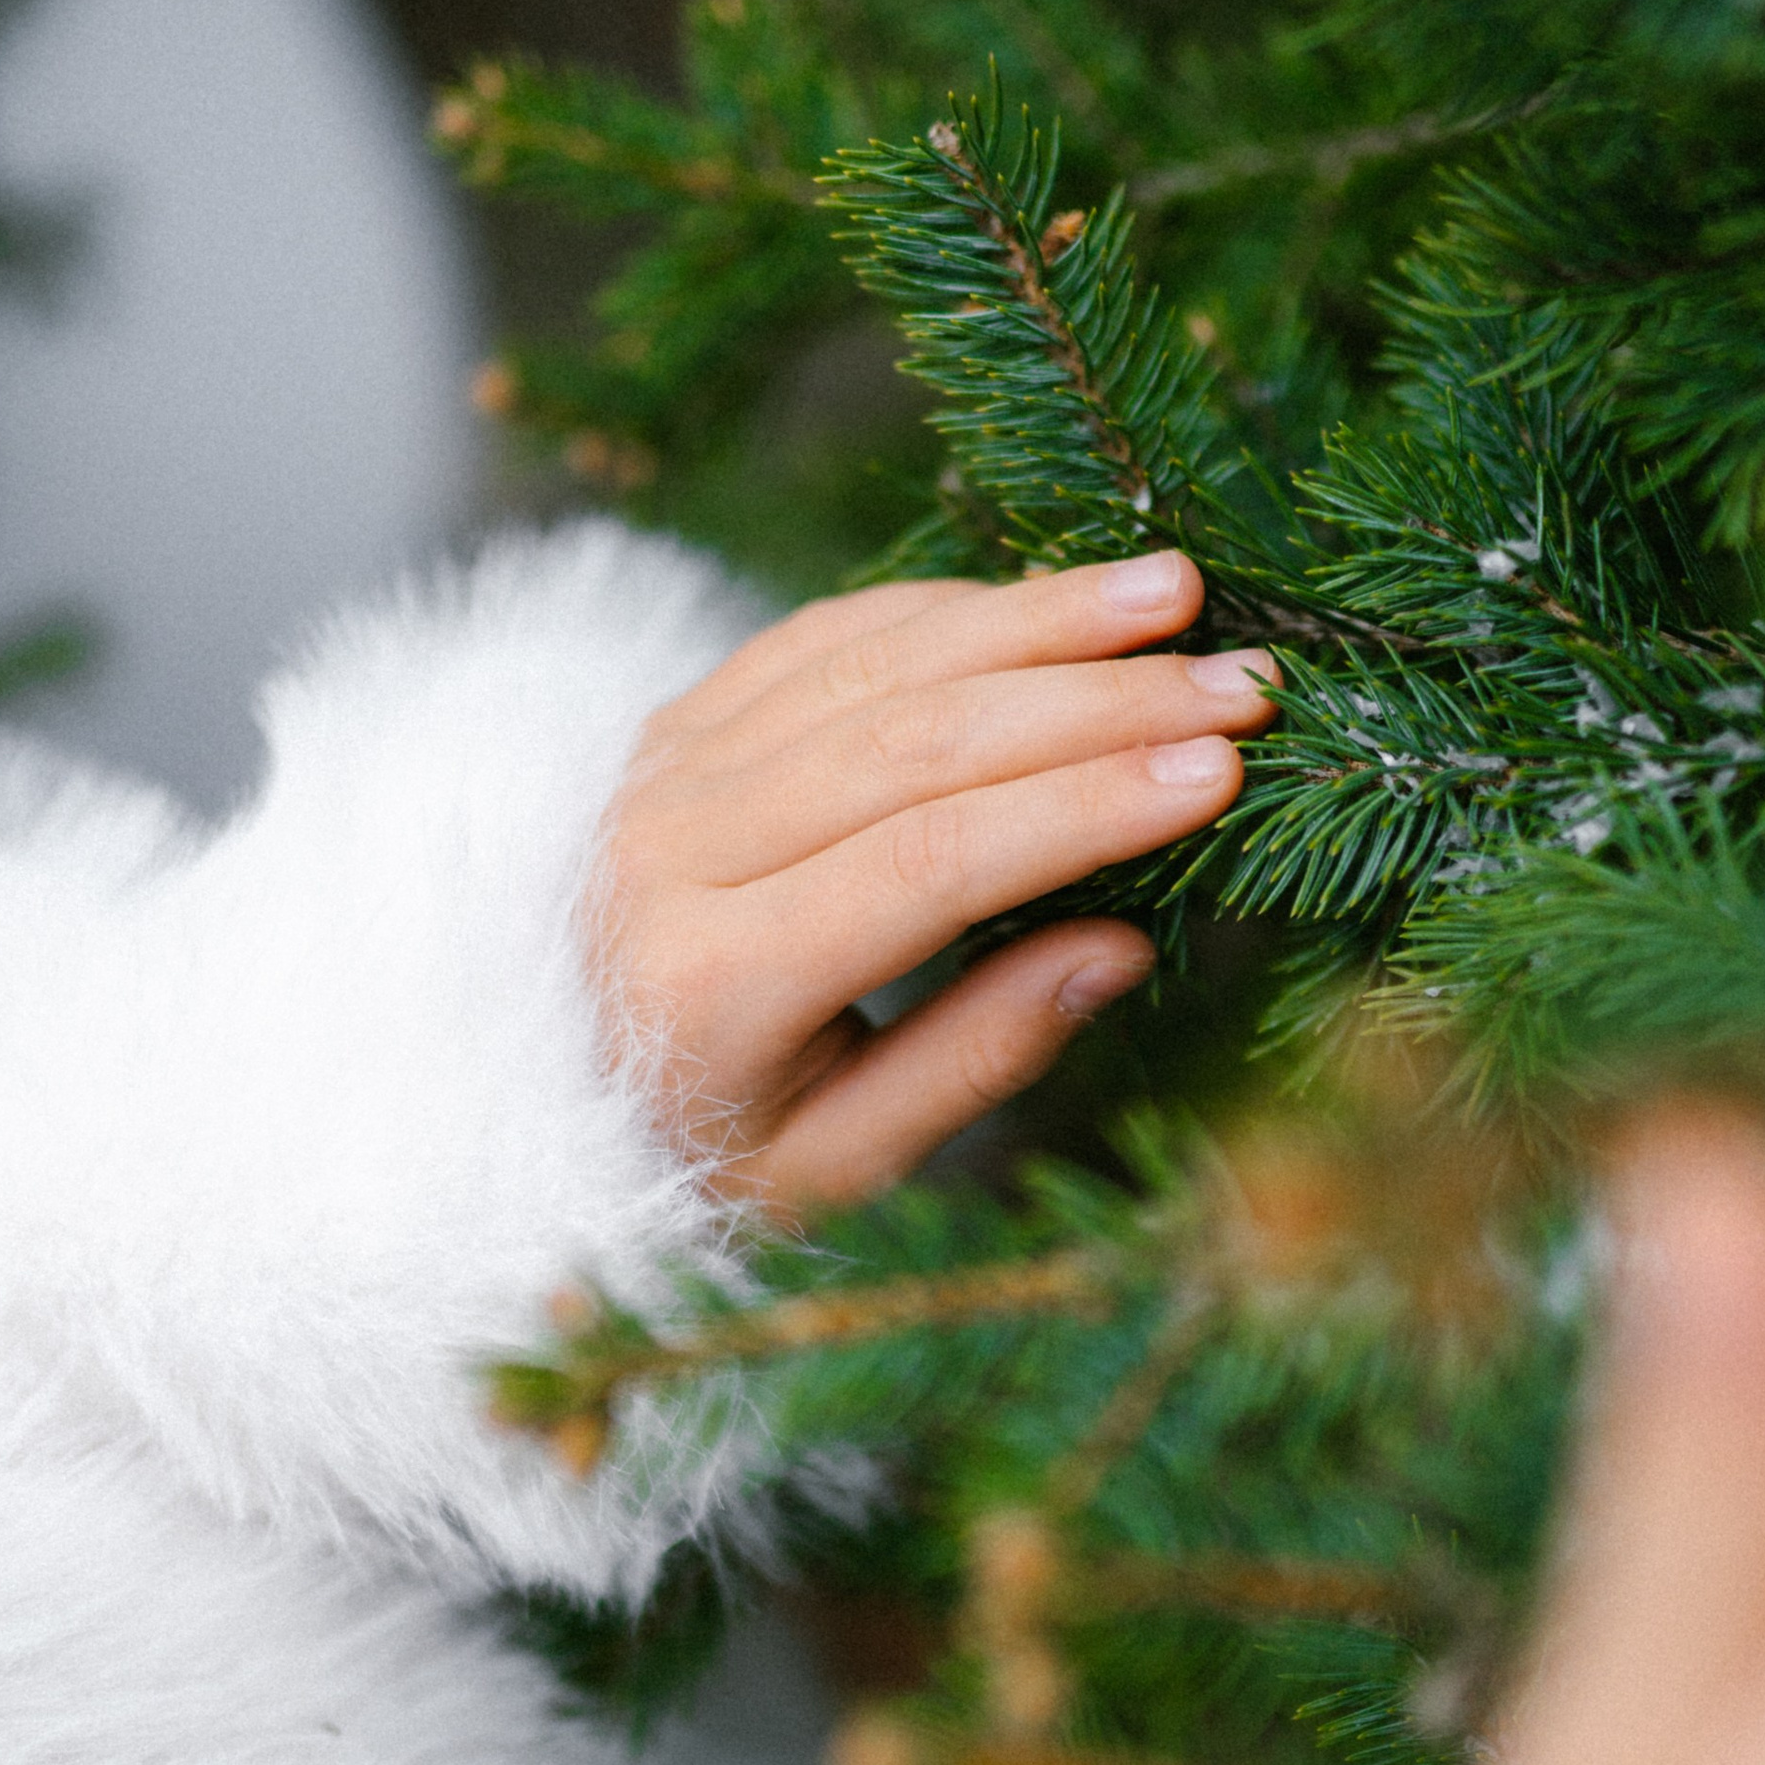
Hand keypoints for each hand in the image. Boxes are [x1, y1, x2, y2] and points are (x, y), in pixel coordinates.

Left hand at [593, 549, 1270, 1215]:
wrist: (524, 1103)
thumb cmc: (700, 1158)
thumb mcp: (831, 1168)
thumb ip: (974, 1058)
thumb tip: (1123, 940)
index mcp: (707, 980)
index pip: (928, 861)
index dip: (1081, 807)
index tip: (1219, 775)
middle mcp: (667, 852)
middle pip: (914, 740)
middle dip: (1097, 701)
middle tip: (1240, 685)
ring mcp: (659, 769)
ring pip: (875, 659)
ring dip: (1039, 618)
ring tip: (1178, 596)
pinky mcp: (671, 722)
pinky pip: (823, 633)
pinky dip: (948, 608)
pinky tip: (1055, 602)